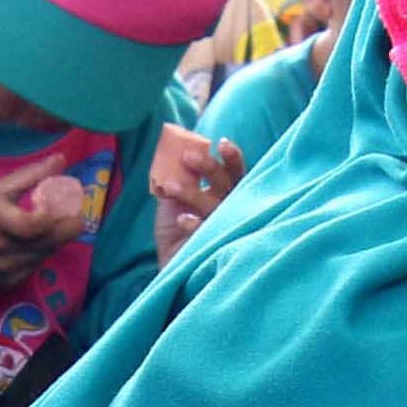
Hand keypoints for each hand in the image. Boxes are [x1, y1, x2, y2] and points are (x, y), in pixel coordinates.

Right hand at [0, 161, 91, 288]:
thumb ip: (32, 175)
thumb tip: (62, 159)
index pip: (33, 225)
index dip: (52, 217)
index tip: (61, 206)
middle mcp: (0, 247)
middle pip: (49, 242)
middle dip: (67, 228)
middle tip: (71, 215)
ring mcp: (4, 268)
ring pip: (47, 254)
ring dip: (54, 240)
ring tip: (47, 227)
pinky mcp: (9, 282)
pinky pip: (38, 266)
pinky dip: (41, 253)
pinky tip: (32, 244)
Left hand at [149, 123, 244, 259]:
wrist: (171, 263)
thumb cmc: (177, 229)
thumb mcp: (172, 198)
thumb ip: (175, 177)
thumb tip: (173, 154)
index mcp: (224, 193)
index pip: (234, 172)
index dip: (232, 157)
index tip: (220, 143)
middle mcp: (231, 208)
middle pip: (229, 183)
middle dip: (210, 167)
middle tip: (189, 157)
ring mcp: (225, 227)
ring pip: (217, 205)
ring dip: (194, 193)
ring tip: (171, 187)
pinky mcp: (215, 245)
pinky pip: (208, 231)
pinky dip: (195, 223)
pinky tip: (182, 219)